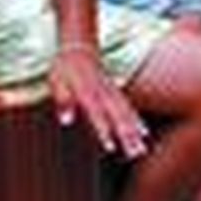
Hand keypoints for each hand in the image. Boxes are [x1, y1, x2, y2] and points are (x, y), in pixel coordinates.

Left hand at [48, 44, 149, 158]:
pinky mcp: (116, 94)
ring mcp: (112, 93)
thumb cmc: (64, 67)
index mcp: (88, 92)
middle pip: (118, 117)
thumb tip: (66, 121)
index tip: (110, 147)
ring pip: (127, 115)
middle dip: (127, 136)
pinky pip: (129, 109)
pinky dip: (137, 122)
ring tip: (141, 150)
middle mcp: (104, 94)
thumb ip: (63, 100)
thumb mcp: (57, 80)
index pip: (97, 115)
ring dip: (135, 133)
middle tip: (135, 153)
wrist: (79, 47)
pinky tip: (144, 134)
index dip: (104, 131)